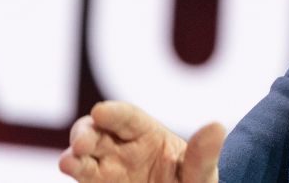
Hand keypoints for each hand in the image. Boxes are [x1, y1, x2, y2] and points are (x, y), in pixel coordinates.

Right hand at [59, 101, 225, 181]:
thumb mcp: (201, 174)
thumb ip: (203, 155)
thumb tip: (217, 126)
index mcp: (148, 135)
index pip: (127, 118)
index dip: (113, 113)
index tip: (100, 112)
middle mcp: (122, 148)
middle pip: (96, 132)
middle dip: (84, 133)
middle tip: (83, 143)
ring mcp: (107, 169)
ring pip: (82, 155)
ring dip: (73, 155)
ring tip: (70, 161)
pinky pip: (84, 176)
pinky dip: (75, 170)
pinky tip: (71, 168)